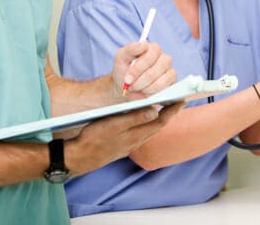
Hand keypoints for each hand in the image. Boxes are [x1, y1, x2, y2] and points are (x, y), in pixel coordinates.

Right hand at [65, 103, 182, 175]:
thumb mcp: (113, 124)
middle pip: (157, 127)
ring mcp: (129, 145)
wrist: (78, 158)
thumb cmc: (93, 139)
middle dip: (168, 114)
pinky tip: (143, 120)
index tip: (182, 100)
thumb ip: (135, 118)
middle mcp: (135, 142)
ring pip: (149, 131)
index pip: (160, 122)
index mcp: (136, 136)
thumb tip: (155, 111)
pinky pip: (140, 134)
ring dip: (158, 119)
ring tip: (164, 108)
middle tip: (177, 102)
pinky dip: (146, 125)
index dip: (172, 111)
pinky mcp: (121, 146)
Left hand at [111, 42, 176, 98]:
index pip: (152, 52)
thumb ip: (130, 49)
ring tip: (136, 87)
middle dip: (141, 78)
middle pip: (158, 66)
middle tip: (130, 85)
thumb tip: (143, 44)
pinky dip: (151, 91)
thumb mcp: (121, 58)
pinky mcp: (171, 83)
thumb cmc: (124, 71)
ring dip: (145, 86)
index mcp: (153, 49)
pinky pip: (164, 87)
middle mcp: (164, 58)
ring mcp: (169, 70)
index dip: (139, 66)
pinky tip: (145, 91)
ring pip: (161, 77)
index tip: (128, 77)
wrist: (126, 89)